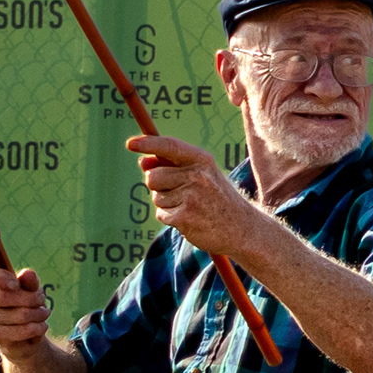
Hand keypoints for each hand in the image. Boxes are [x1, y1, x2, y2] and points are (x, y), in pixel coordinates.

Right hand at [0, 254, 51, 351]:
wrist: (25, 326)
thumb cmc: (25, 298)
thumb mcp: (30, 286)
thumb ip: (29, 280)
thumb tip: (27, 274)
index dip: (0, 278)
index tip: (16, 284)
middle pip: (2, 297)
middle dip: (29, 298)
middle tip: (42, 300)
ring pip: (14, 315)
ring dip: (36, 314)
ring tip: (44, 313)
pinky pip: (17, 331)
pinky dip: (34, 328)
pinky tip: (41, 326)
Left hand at [129, 133, 261, 256]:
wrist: (242, 228)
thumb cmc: (218, 199)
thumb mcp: (202, 175)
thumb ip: (173, 166)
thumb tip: (143, 162)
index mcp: (202, 160)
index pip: (169, 146)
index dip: (147, 143)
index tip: (130, 144)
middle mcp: (197, 175)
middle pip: (153, 176)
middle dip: (158, 186)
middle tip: (181, 193)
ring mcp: (191, 197)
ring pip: (156, 197)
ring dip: (167, 204)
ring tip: (191, 207)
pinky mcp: (184, 218)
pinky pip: (161, 214)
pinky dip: (170, 218)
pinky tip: (190, 219)